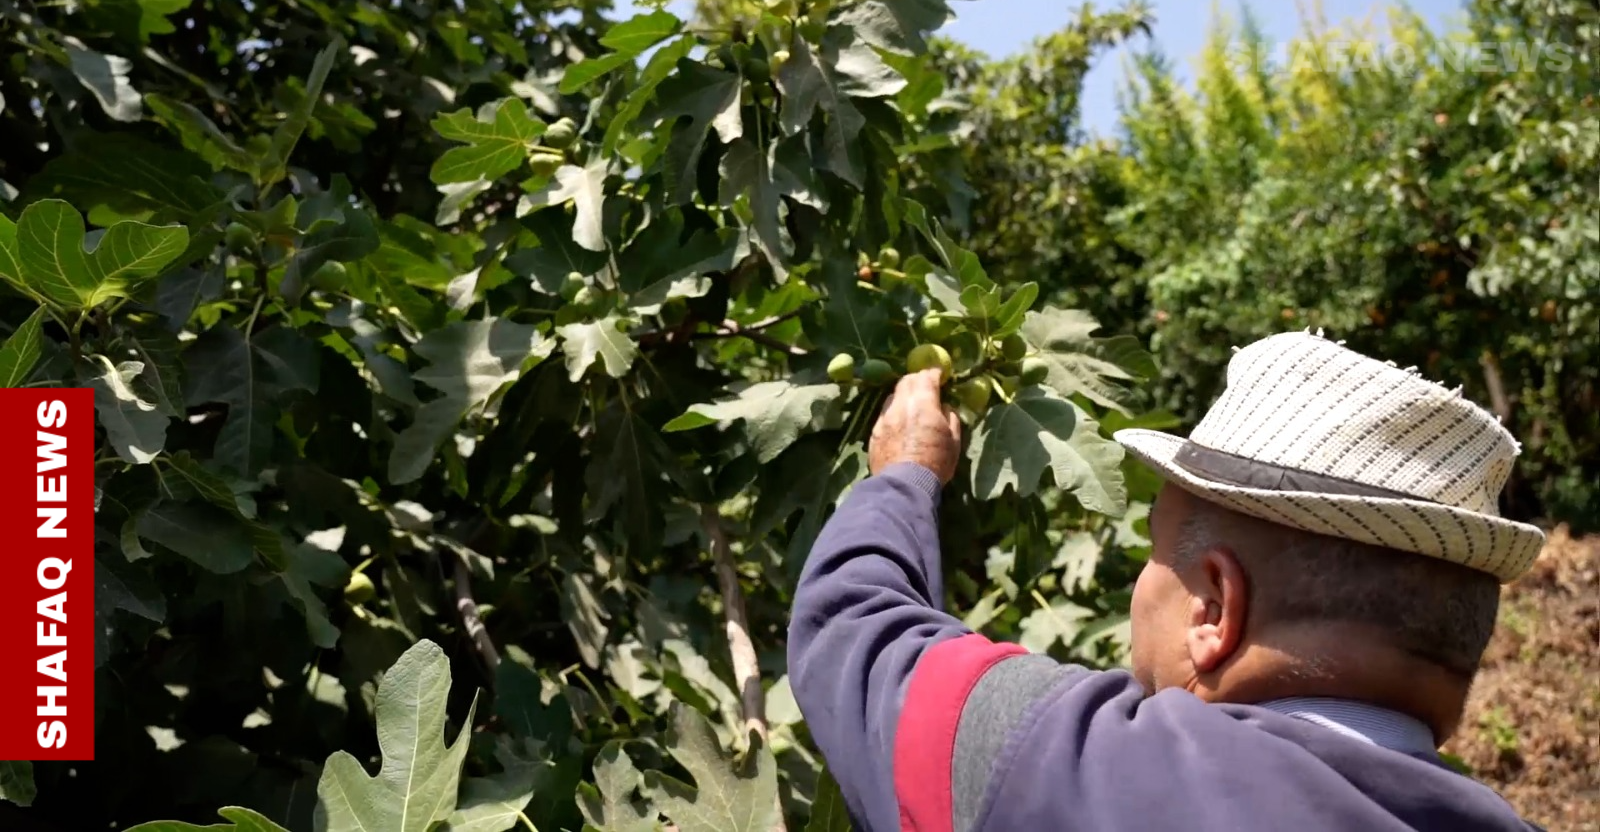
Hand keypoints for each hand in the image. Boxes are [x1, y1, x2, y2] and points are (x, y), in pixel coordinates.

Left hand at [869, 368, 961, 483]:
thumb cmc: (935, 462)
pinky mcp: (874, 432)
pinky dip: (894, 411)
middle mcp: (901, 405)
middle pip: (906, 381)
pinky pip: (885, 414)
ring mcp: (884, 418)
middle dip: (917, 379)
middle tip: (925, 385)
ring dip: (903, 394)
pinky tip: (899, 421)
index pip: (926, 377)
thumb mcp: (953, 441)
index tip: (939, 375)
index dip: (934, 373)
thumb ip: (950, 418)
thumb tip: (944, 407)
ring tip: (911, 403)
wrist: (905, 485)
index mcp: (923, 403)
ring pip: (893, 396)